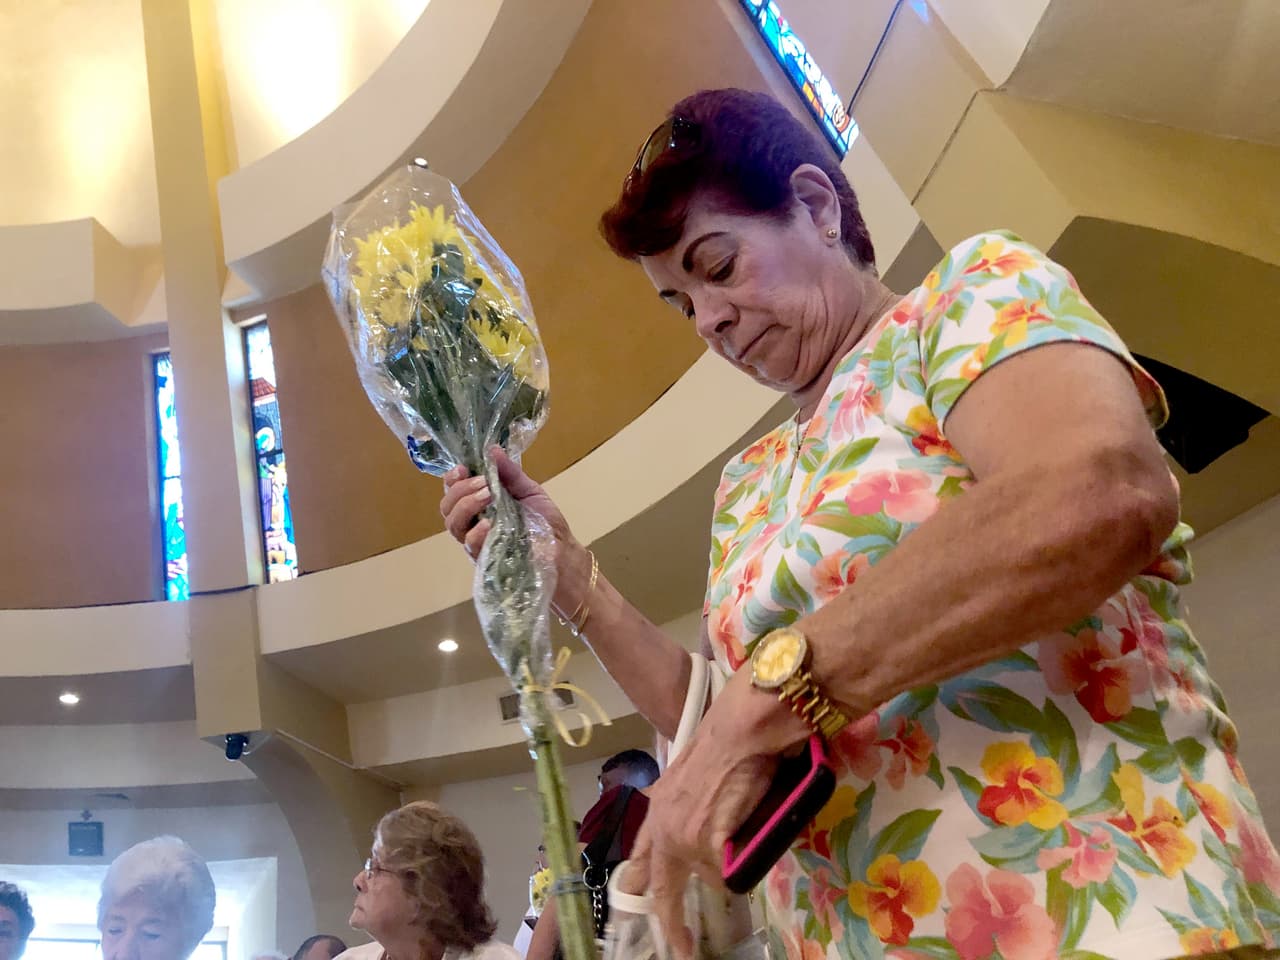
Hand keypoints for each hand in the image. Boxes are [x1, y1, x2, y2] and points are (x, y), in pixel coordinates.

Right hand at [439, 446, 572, 560]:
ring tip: (487, 495)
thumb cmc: (544, 522)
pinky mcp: (484, 558)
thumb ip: (510, 473)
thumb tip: (493, 449)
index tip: (464, 468)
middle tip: (482, 482)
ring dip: (466, 505)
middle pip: (447, 506)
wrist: (562, 550)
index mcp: (479, 504)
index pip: (453, 489)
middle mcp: (472, 522)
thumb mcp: (529, 490)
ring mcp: (476, 542)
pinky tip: (490, 522)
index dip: (452, 478)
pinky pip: (469, 544)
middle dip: (460, 489)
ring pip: (453, 524)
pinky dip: (477, 531)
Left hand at [623, 668, 807, 957]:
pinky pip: (728, 871)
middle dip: (671, 922)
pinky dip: (741, 859)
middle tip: (679, 948)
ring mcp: (683, 836)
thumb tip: (707, 834)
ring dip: (725, 866)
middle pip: (662, 887)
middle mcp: (663, 825)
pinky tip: (749, 836)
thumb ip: (694, 809)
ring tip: (742, 834)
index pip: (640, 857)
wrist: (743, 728)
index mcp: (659, 809)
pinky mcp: (706, 841)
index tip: (636, 903)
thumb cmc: (728, 744)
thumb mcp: (697, 780)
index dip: (639, 884)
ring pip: (709, 875)